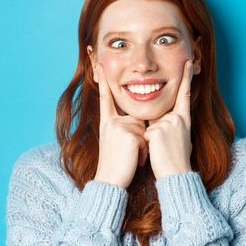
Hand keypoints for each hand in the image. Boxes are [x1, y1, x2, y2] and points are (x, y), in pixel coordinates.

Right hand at [94, 63, 147, 188]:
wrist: (111, 181)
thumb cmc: (118, 164)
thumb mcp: (118, 141)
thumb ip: (126, 127)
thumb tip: (141, 123)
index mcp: (108, 122)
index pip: (107, 98)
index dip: (104, 81)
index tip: (100, 64)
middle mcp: (112, 122)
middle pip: (138, 119)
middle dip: (140, 137)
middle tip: (129, 153)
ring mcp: (120, 128)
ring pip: (144, 129)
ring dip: (143, 146)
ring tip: (132, 157)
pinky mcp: (129, 135)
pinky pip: (146, 139)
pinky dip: (144, 152)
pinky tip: (135, 160)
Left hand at [144, 60, 193, 179]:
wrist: (176, 174)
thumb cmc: (176, 159)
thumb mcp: (179, 137)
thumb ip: (170, 124)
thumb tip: (160, 120)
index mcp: (184, 118)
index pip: (185, 94)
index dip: (186, 77)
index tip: (188, 62)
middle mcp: (178, 118)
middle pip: (159, 113)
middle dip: (156, 129)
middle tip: (165, 146)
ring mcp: (168, 123)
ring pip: (150, 124)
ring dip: (150, 138)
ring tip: (161, 151)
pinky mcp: (157, 130)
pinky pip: (145, 133)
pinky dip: (146, 143)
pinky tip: (156, 151)